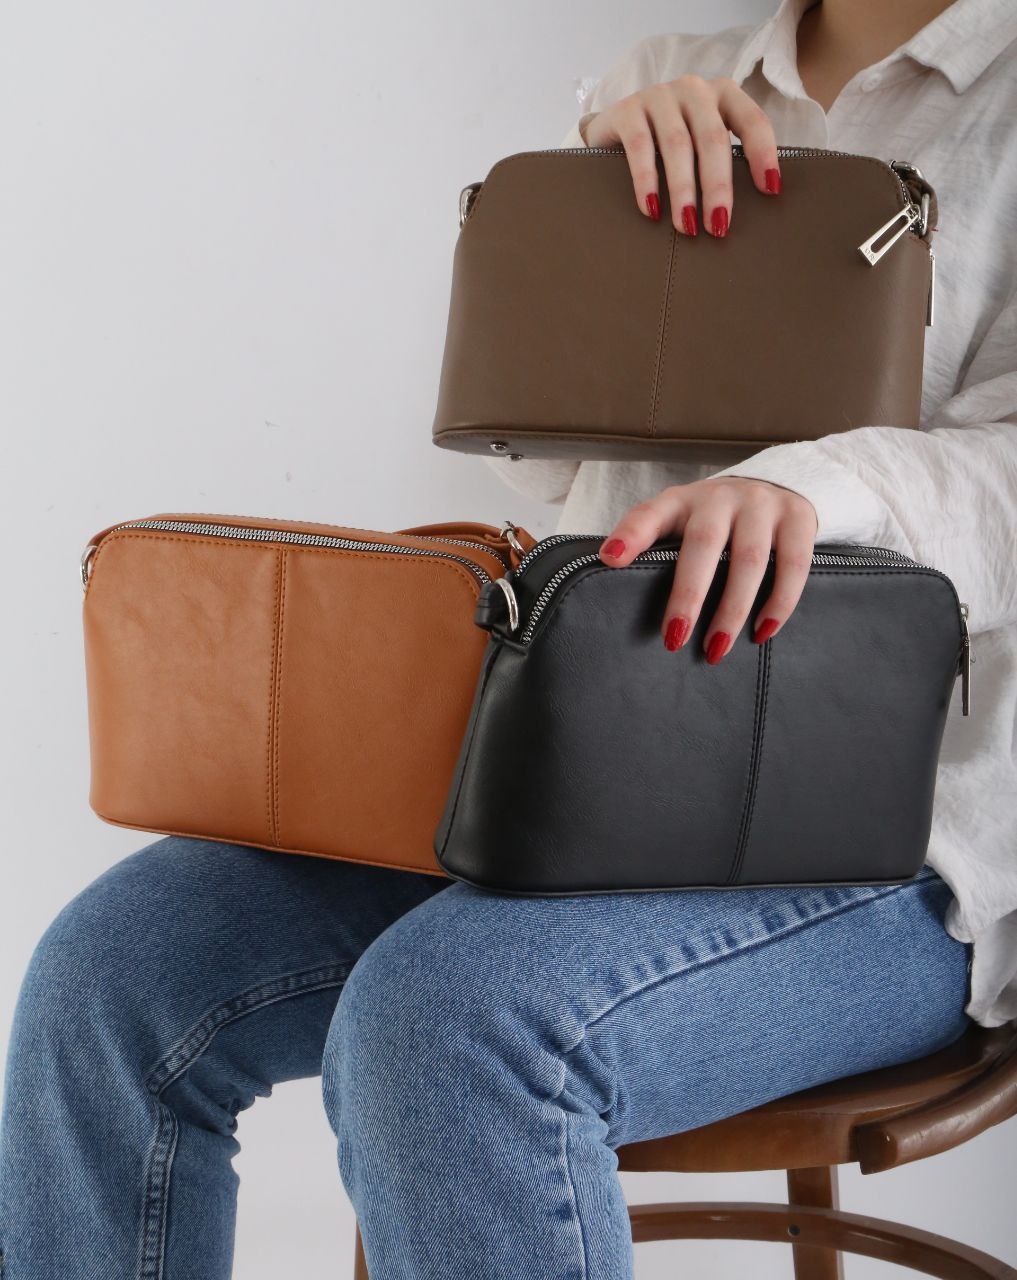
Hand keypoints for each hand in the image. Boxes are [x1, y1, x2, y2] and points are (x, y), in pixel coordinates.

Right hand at [583, 75, 781, 235]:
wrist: (613, 132)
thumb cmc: (667, 147)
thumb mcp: (700, 147)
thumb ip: (722, 163)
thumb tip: (743, 208)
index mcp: (723, 95)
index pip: (752, 121)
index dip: (763, 154)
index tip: (770, 191)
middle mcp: (694, 90)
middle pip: (713, 138)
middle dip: (717, 186)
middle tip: (718, 225)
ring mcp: (660, 96)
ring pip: (678, 145)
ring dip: (683, 190)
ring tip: (686, 226)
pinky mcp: (627, 109)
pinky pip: (640, 146)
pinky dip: (647, 181)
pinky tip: (652, 209)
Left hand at [598, 478, 818, 661]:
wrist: (778, 486)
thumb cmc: (715, 520)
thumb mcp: (679, 524)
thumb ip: (652, 547)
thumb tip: (614, 577)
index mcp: (680, 501)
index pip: (650, 513)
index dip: (630, 535)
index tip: (610, 559)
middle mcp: (720, 497)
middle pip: (704, 544)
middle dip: (688, 595)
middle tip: (674, 638)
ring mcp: (762, 504)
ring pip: (749, 559)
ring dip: (733, 609)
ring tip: (716, 648)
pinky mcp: (798, 518)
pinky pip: (793, 565)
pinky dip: (780, 602)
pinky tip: (762, 632)